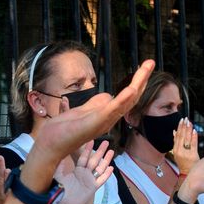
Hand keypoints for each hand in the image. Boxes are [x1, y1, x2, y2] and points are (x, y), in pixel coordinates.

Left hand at [33, 59, 153, 165]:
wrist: (52, 141)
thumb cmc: (65, 128)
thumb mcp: (85, 109)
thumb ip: (97, 103)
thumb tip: (108, 96)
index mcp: (108, 115)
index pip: (129, 97)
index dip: (138, 82)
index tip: (145, 67)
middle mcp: (110, 119)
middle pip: (132, 97)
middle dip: (142, 78)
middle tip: (151, 62)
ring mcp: (105, 121)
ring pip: (127, 100)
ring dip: (138, 82)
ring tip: (147, 67)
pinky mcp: (97, 122)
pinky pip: (113, 109)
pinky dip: (123, 99)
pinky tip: (132, 89)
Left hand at [55, 141, 113, 203]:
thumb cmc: (60, 191)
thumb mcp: (58, 176)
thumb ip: (59, 166)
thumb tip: (58, 154)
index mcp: (77, 170)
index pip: (84, 157)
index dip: (88, 149)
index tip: (91, 140)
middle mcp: (85, 174)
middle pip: (94, 160)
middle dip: (100, 151)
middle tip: (106, 142)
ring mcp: (90, 180)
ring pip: (100, 168)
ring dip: (106, 160)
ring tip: (111, 152)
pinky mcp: (93, 188)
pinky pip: (101, 180)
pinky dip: (106, 174)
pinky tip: (111, 168)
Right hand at [170, 118, 198, 173]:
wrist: (188, 173)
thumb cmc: (184, 162)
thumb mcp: (178, 152)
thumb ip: (176, 142)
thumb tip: (174, 131)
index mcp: (175, 149)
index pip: (177, 136)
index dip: (179, 127)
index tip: (181, 120)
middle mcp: (179, 151)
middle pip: (181, 136)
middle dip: (183, 126)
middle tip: (185, 119)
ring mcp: (186, 153)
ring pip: (186, 139)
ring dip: (188, 129)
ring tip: (189, 122)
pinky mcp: (192, 155)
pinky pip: (193, 144)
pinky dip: (194, 137)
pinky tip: (194, 131)